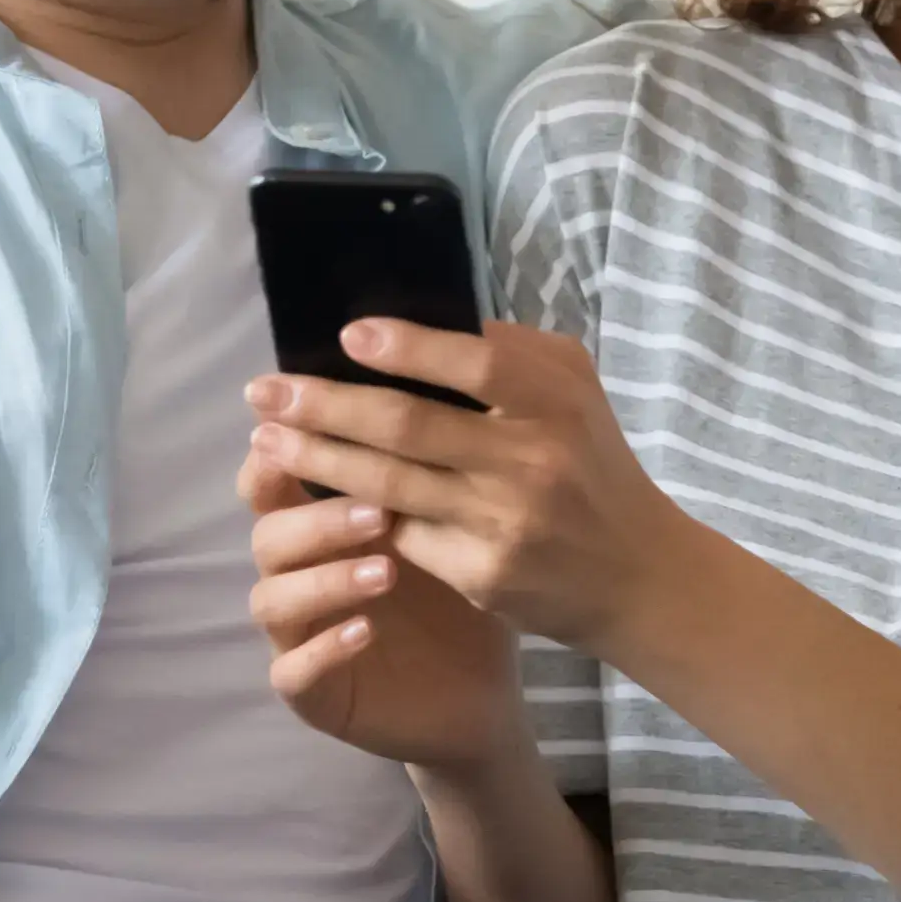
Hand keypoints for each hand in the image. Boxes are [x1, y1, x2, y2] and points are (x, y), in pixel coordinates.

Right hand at [238, 455, 531, 772]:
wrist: (481, 694)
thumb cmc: (459, 596)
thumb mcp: (448, 528)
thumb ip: (419, 473)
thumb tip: (429, 391)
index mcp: (319, 529)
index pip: (271, 481)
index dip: (276, 453)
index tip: (306, 430)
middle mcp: (297, 577)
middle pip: (266, 535)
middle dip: (315, 519)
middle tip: (379, 512)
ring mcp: (297, 637)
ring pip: (272, 600)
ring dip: (324, 580)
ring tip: (387, 571)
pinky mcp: (313, 694)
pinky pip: (293, 672)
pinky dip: (324, 649)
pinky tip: (366, 632)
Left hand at [243, 321, 700, 663]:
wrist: (634, 573)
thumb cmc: (590, 464)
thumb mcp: (573, 392)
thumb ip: (508, 355)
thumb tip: (415, 325)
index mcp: (557, 401)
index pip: (477, 364)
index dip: (409, 348)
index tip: (347, 336)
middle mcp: (533, 461)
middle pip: (410, 426)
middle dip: (325, 406)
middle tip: (266, 391)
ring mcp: (504, 523)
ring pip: (387, 485)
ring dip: (316, 460)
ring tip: (267, 439)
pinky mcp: (483, 575)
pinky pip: (401, 534)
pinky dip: (352, 512)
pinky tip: (313, 494)